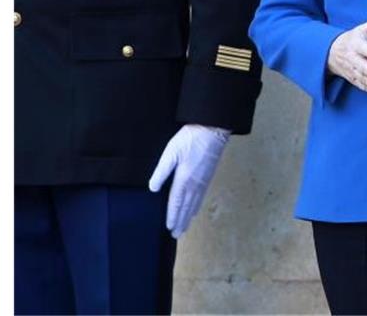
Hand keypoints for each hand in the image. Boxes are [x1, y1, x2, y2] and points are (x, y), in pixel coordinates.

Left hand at [147, 124, 229, 238]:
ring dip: (189, 216)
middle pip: (187, 208)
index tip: (169, 228)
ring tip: (185, 227)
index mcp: (184, 180)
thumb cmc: (190, 139)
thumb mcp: (171, 152)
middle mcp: (195, 184)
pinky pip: (201, 197)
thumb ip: (161, 171)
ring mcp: (203, 181)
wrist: (213, 130)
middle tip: (177, 234)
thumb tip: (153, 189)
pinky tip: (196, 209)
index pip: (176, 203)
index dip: (172, 216)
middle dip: (181, 221)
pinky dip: (197, 206)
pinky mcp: (208, 176)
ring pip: (195, 204)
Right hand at [328, 9, 366, 94]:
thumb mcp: (363, 28)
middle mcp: (353, 58)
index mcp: (356, 44)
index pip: (362, 47)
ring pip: (361, 77)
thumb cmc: (353, 39)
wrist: (331, 51)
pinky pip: (361, 85)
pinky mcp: (352, 77)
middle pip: (361, 66)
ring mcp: (352, 69)